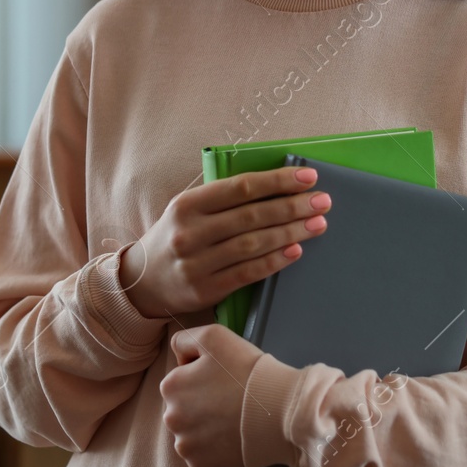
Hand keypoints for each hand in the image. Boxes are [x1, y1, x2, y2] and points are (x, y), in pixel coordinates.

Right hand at [119, 166, 331, 317]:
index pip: (240, 188)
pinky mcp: (204, 290)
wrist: (143, 280)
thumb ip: (224, 200)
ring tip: (318, 224)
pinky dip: (274, 261)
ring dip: (290, 232)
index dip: (277, 181)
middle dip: (292, 206)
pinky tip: (296, 251)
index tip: (309, 176)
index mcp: (187, 204)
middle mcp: (190, 232)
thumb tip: (278, 187)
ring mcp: (196, 263)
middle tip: (323, 201)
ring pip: (252, 244)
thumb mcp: (189, 210)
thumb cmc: (177, 236)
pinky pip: (247, 273)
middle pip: (251, 216)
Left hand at [160, 324, 264, 466]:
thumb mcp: (214, 335)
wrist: (280, 411)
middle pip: (184, 407)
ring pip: (192, 432)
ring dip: (207, 427)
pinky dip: (216, 448)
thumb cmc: (248, 371)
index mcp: (170, 387)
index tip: (224, 378)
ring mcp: (185, 446)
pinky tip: (233, 436)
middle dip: (202, 403)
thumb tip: (179, 358)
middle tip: (231, 398)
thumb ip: (184, 339)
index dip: (204, 375)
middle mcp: (171, 419)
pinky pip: (204, 455)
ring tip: (233, 418)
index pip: (181, 378)